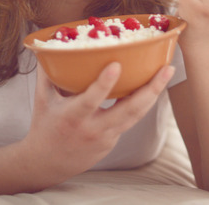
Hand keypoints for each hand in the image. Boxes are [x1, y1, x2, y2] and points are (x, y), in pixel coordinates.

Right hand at [24, 62, 173, 180]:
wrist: (48, 163)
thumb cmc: (45, 126)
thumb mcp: (42, 99)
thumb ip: (48, 73)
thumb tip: (50, 45)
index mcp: (71, 117)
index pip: (90, 100)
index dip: (104, 84)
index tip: (116, 65)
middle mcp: (92, 128)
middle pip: (128, 111)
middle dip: (150, 90)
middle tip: (166, 69)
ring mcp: (106, 137)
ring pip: (136, 116)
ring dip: (153, 94)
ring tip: (166, 73)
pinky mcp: (113, 140)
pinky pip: (131, 120)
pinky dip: (142, 103)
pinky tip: (152, 87)